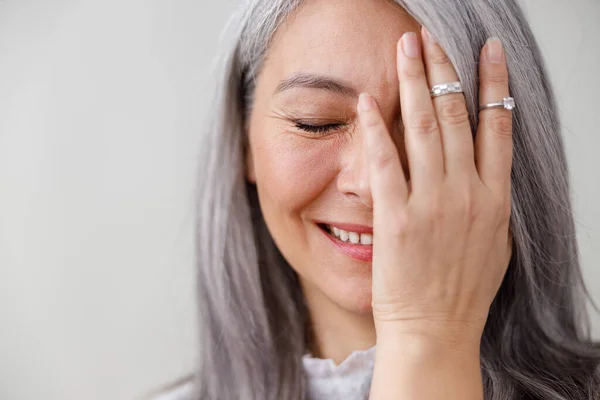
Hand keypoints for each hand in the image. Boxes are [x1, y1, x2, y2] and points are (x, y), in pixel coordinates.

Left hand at [359, 27, 512, 345]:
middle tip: (430, 37)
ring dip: (414, 81)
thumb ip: (492, 203)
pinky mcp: (396, 217)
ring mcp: (431, 203)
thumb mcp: (495, 244)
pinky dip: (375, 127)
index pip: (497, 125)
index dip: (492, 82)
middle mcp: (467, 192)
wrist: (435, 330)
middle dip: (443, 68)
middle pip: (455, 115)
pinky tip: (368, 101)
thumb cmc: (463, 292)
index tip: (487, 50)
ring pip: (423, 127)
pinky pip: (385, 161)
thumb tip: (487, 172)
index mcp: (495, 197)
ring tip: (405, 48)